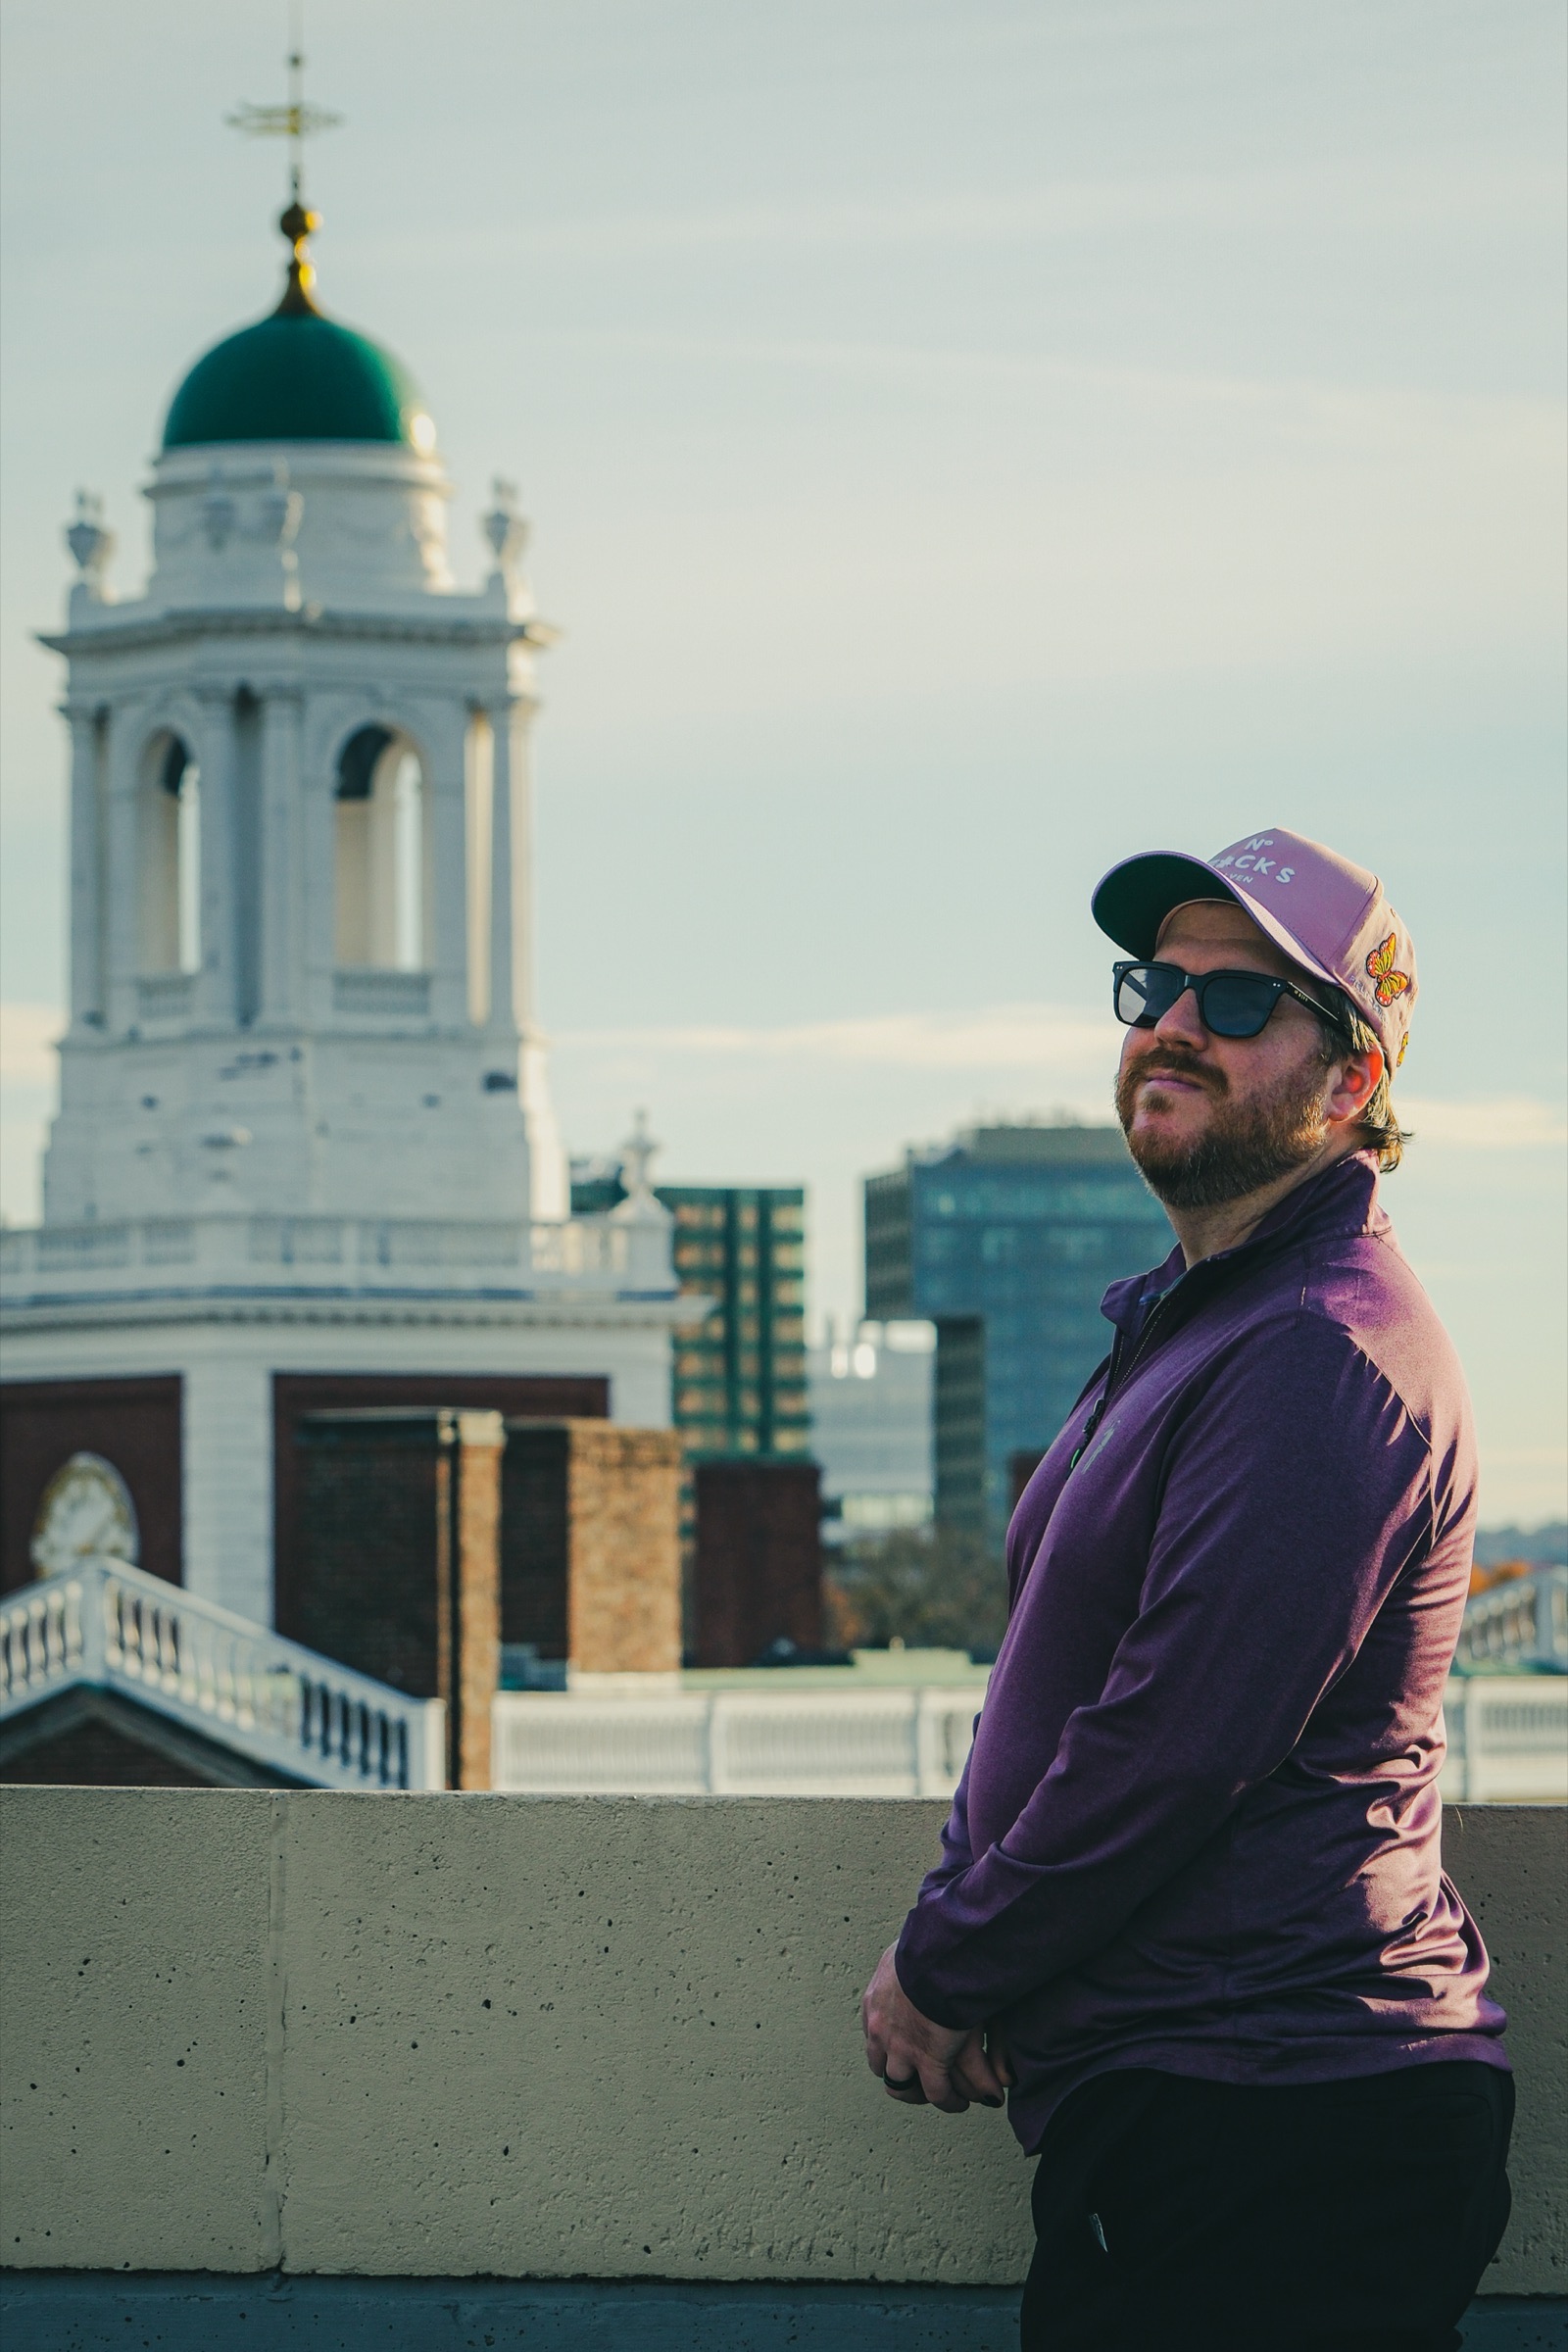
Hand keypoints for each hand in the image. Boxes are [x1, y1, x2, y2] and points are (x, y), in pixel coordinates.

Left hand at [860, 1942, 1009, 2114]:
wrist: (936, 1959)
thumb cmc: (927, 1946)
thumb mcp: (904, 1952)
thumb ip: (904, 1964)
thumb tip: (912, 1954)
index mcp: (873, 2004)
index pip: (873, 2039)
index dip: (890, 2050)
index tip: (907, 2053)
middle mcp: (881, 2032)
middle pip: (883, 2068)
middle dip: (902, 2077)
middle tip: (922, 2081)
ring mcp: (902, 2050)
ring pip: (904, 2088)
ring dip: (922, 2094)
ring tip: (943, 2096)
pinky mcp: (929, 2061)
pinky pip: (938, 2094)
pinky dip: (949, 2102)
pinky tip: (961, 2101)